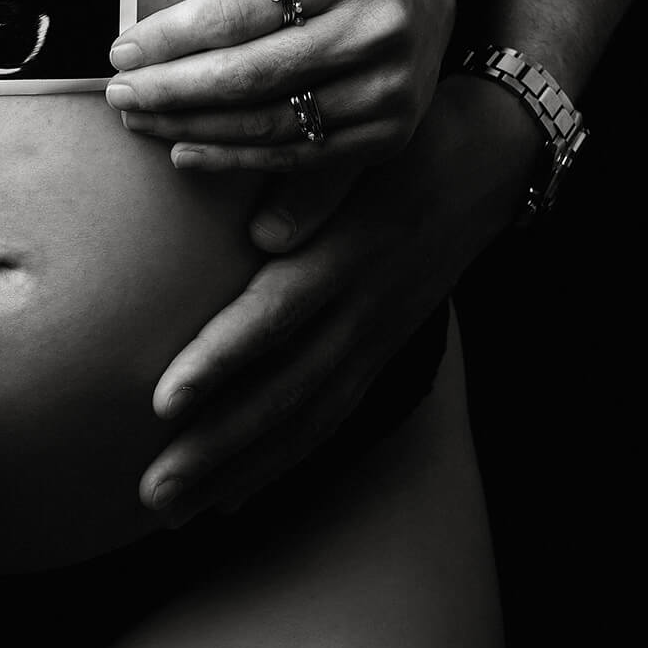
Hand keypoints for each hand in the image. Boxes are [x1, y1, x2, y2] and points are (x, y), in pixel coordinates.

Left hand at [105, 0, 452, 171]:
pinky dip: (232, 158)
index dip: (171, 38)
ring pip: (267, 123)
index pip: (237, 13)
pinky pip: (294, 158)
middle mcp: (374, 29)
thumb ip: (225, 3)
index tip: (122, 51)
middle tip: (120, 94)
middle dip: (170, 90)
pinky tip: (185, 150)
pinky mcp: (386, 134)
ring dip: (190, 128)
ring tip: (141, 120)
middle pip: (249, 75)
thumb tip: (144, 52)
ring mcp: (386, 88)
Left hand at [137, 75, 536, 523]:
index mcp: (351, 250)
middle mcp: (365, 306)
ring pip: (304, 418)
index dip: (222, 359)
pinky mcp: (384, 351)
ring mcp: (378, 337)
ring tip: (173, 511)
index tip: (163, 401)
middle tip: (152, 490)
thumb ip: (315, 183)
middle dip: (216, 445)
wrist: (494, 158)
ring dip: (238, 469)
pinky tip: (231, 500)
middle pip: (285, 389)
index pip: (279, 313)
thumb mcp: (367, 145)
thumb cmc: (409, 137)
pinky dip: (282, 462)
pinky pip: (330, 419)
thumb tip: (261, 232)